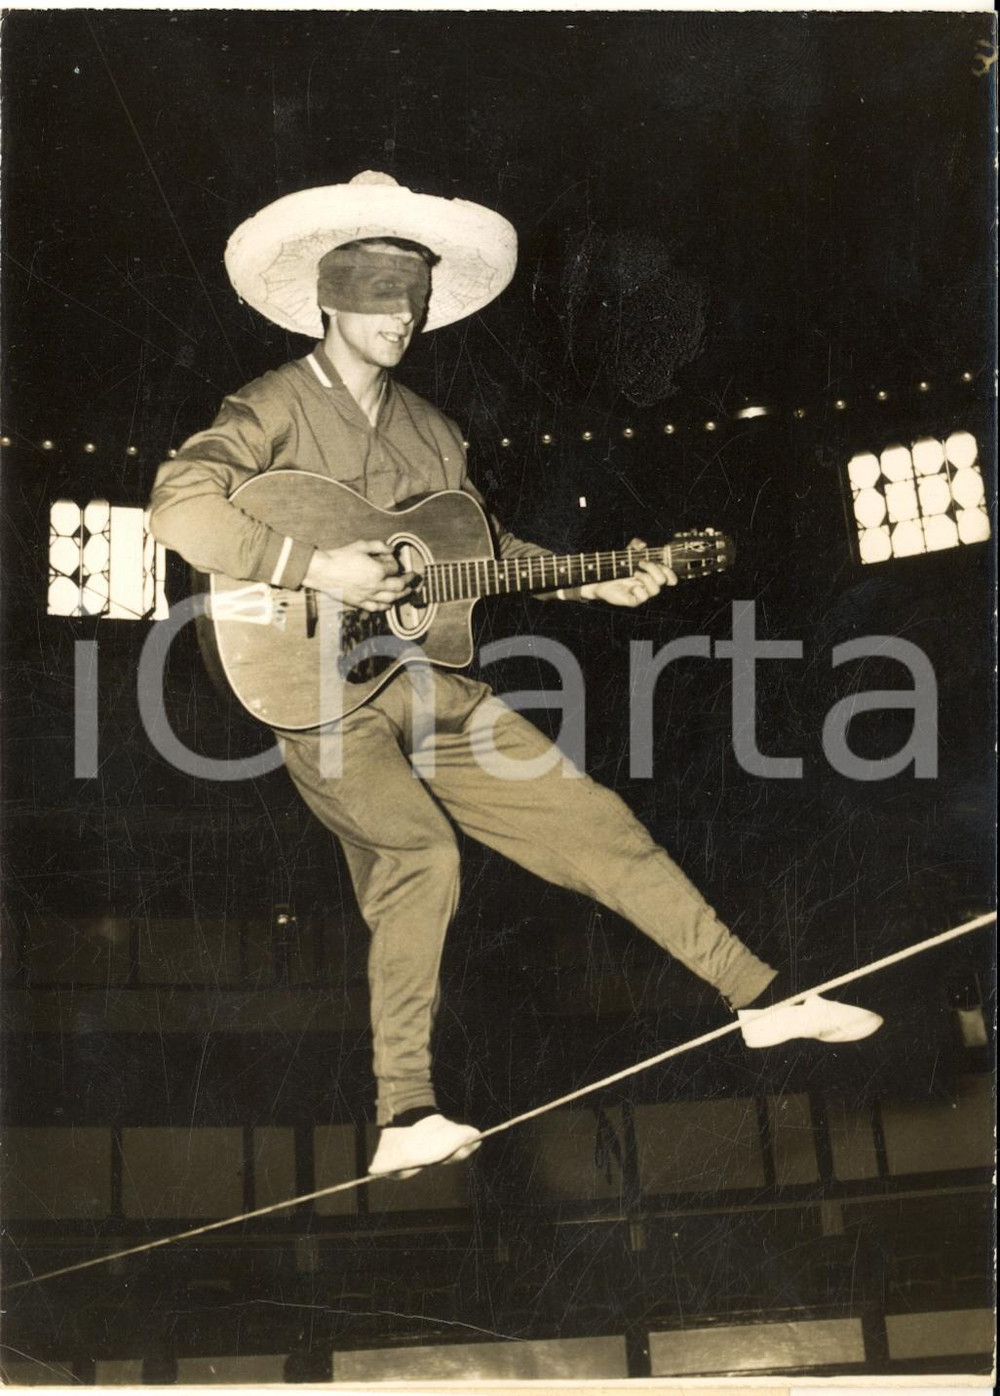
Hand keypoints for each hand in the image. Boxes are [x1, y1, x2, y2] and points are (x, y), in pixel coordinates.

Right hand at [303, 539, 417, 610]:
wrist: (323, 571)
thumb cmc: (340, 557)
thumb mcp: (361, 545)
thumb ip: (379, 546)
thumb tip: (391, 549)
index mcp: (378, 571)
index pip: (394, 568)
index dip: (396, 563)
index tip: (393, 560)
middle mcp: (376, 586)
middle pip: (399, 587)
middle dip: (408, 582)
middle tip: (412, 578)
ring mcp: (368, 596)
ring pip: (391, 599)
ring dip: (401, 595)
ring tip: (407, 592)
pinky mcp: (360, 602)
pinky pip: (376, 608)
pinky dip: (385, 607)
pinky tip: (388, 605)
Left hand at [585, 537, 676, 606]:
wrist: (602, 577)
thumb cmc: (618, 566)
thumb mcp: (627, 552)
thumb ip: (635, 544)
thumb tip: (642, 545)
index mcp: (652, 576)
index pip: (670, 578)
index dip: (668, 571)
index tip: (657, 562)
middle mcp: (650, 586)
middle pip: (663, 580)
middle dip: (653, 568)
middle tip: (640, 563)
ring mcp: (642, 594)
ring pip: (656, 590)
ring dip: (646, 578)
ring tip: (634, 573)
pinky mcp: (634, 601)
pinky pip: (643, 598)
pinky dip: (638, 590)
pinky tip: (631, 586)